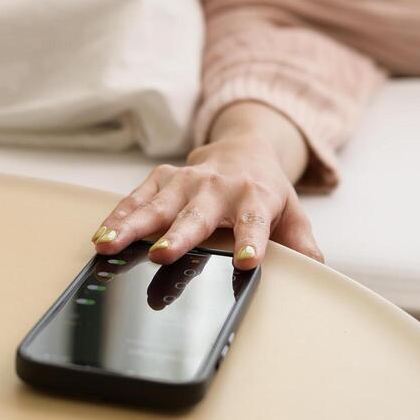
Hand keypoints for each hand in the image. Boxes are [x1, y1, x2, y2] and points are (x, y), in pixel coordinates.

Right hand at [88, 134, 323, 270]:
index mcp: (255, 197)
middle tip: (162, 254)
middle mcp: (219, 186)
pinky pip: (137, 197)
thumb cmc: (266, 190)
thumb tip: (317, 271)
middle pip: (197, 214)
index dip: (252, 240)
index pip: (255, 222)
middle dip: (179, 235)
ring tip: (110, 245)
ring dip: (133, 225)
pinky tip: (102, 234)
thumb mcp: (292, 214)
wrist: (243, 148)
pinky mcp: (164, 177)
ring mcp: (187, 179)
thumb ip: (302, 243)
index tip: (247, 261)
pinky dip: (119, 215)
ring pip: (158, 204)